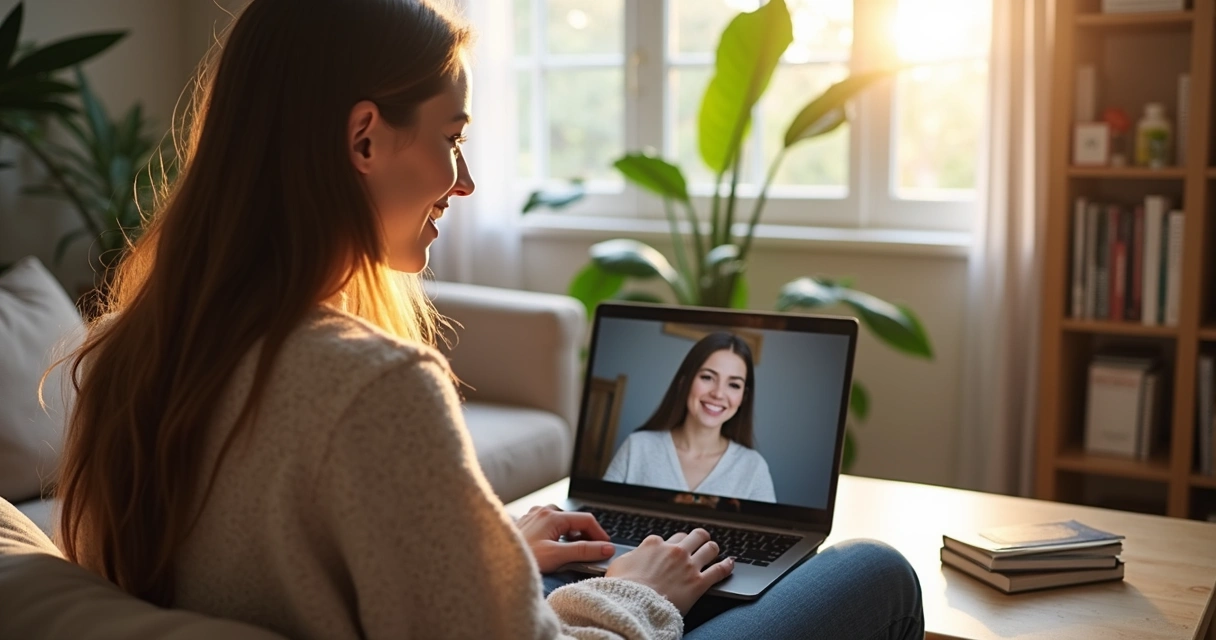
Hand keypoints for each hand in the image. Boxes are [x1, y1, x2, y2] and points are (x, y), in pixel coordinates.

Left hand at [516, 504, 614, 573]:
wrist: (494, 561)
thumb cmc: (522, 558)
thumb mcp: (557, 556)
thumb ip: (583, 551)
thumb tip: (605, 548)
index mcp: (553, 515)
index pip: (586, 520)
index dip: (599, 534)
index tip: (606, 548)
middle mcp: (543, 511)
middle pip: (574, 520)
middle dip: (586, 535)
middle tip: (592, 552)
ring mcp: (533, 516)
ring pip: (561, 522)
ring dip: (571, 535)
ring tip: (574, 552)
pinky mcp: (526, 524)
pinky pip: (549, 526)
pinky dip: (558, 535)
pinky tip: (555, 549)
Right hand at [605, 529, 733, 613]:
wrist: (633, 606)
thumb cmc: (622, 588)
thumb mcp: (618, 566)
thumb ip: (630, 557)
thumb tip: (633, 556)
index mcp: (654, 545)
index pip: (669, 537)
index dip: (672, 544)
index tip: (672, 550)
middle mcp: (674, 551)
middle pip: (694, 536)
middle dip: (698, 538)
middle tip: (699, 543)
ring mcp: (688, 566)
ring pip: (710, 548)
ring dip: (712, 548)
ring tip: (714, 551)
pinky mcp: (699, 583)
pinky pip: (720, 570)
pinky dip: (727, 566)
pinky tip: (730, 564)